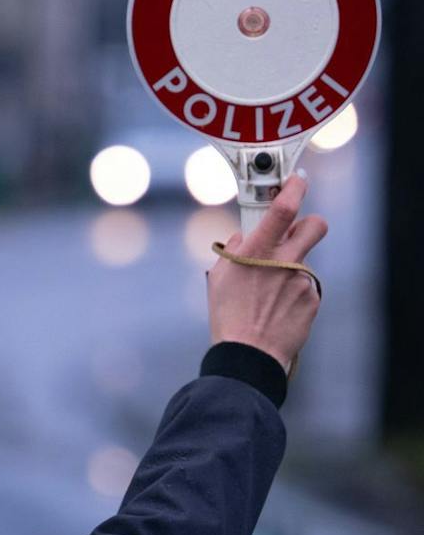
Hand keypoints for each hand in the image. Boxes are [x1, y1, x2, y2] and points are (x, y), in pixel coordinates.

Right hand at [207, 173, 326, 372]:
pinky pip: (305, 287)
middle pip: (315, 225)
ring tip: (269, 295)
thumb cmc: (228, 316)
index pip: (283, 209)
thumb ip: (233, 252)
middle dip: (309, 223)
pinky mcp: (312, 299)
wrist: (249, 354)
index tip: (298, 180)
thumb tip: (242, 238)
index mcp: (258, 252)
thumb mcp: (219, 278)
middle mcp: (285, 262)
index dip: (294, 188)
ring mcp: (302, 280)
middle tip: (295, 233)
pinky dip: (292, 294)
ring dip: (289, 270)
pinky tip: (276, 309)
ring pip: (303, 261)